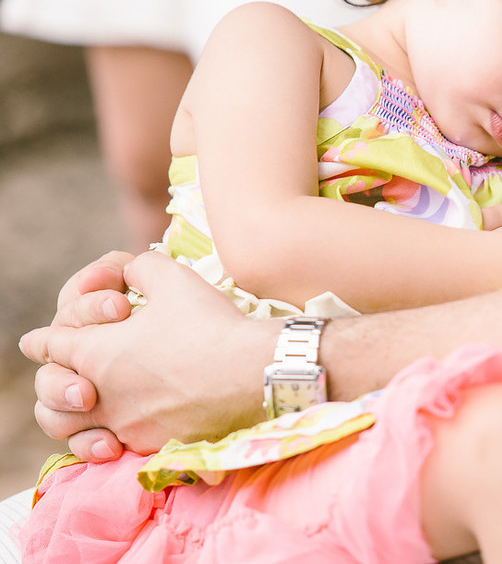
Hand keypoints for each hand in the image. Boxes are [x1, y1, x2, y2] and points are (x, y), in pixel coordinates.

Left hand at [20, 251, 269, 459]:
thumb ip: (140, 268)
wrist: (250, 373)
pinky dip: (103, 441)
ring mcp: (122, 424)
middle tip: (67, 378)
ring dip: (70, 418)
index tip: (35, 342)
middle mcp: (100, 393)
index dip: (42, 340)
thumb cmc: (209, 324)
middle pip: (50, 394)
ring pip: (71, 430)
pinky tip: (115, 434)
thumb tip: (130, 271)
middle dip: (51, 382)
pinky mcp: (148, 445)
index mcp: (95, 352)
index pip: (49, 345)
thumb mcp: (173, 278)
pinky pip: (109, 448)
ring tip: (84, 410)